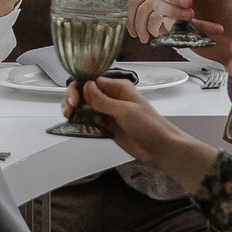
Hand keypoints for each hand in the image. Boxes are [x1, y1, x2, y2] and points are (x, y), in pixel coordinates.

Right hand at [64, 75, 190, 175]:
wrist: (162, 149)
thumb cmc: (152, 127)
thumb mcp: (125, 112)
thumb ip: (104, 101)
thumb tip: (86, 87)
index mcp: (119, 88)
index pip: (92, 82)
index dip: (79, 89)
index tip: (73, 101)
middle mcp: (113, 99)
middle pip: (86, 94)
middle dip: (74, 100)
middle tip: (69, 111)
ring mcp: (111, 113)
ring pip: (87, 108)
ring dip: (77, 112)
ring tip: (71, 118)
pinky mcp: (109, 127)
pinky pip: (91, 122)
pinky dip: (83, 124)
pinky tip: (78, 126)